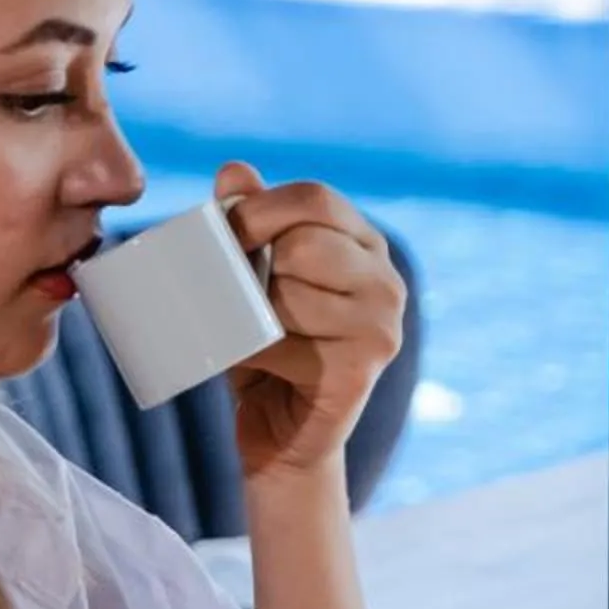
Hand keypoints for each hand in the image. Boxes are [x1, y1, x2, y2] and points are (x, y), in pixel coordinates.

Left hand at [213, 161, 406, 489]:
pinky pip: (282, 342)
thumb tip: (234, 171)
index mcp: (364, 245)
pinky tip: (259, 367)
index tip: (222, 233)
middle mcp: (386, 281)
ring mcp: (381, 327)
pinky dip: (251, 354)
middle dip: (253, 265)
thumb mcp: (251, 279)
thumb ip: (248, 223)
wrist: (283, 437)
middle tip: (229, 292)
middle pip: (304, 242)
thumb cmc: (266, 350)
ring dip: (249, 314)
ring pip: (287, 293)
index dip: (260, 209)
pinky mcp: (362, 369)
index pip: (316, 198)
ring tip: (248, 333)